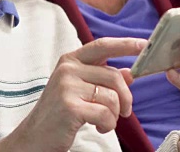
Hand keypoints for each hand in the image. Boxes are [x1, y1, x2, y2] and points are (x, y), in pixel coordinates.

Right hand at [0, 37, 146, 151]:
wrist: (35, 136)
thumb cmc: (59, 112)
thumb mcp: (80, 90)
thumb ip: (103, 78)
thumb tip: (130, 71)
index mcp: (70, 60)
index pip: (103, 46)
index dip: (126, 44)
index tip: (145, 44)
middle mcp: (67, 69)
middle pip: (114, 76)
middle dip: (126, 97)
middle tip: (125, 111)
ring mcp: (66, 86)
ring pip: (112, 96)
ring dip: (115, 115)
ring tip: (104, 121)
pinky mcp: (69, 106)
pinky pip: (105, 113)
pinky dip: (108, 125)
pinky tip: (98, 127)